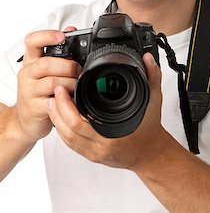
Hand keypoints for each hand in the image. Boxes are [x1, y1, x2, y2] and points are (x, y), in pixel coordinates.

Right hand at [15, 28, 80, 143]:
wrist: (24, 119)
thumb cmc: (38, 91)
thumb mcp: (46, 70)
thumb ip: (59, 51)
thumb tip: (72, 30)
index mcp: (31, 61)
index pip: (32, 41)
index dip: (47, 36)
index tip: (62, 36)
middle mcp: (27, 74)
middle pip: (46, 63)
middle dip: (68, 66)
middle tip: (78, 70)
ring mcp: (28, 91)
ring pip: (52, 82)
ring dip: (70, 83)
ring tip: (76, 86)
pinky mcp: (34, 108)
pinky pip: (54, 101)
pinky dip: (66, 99)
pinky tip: (70, 98)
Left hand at [47, 52, 165, 170]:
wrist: (151, 153)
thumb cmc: (151, 129)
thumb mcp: (153, 99)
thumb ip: (152, 76)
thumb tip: (147, 58)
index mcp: (114, 133)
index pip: (80, 122)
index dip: (66, 105)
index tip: (63, 88)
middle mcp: (102, 145)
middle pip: (69, 130)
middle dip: (58, 109)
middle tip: (56, 91)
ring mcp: (96, 152)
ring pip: (68, 139)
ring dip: (57, 120)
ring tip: (52, 102)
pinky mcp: (92, 155)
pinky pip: (72, 145)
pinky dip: (63, 131)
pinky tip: (59, 118)